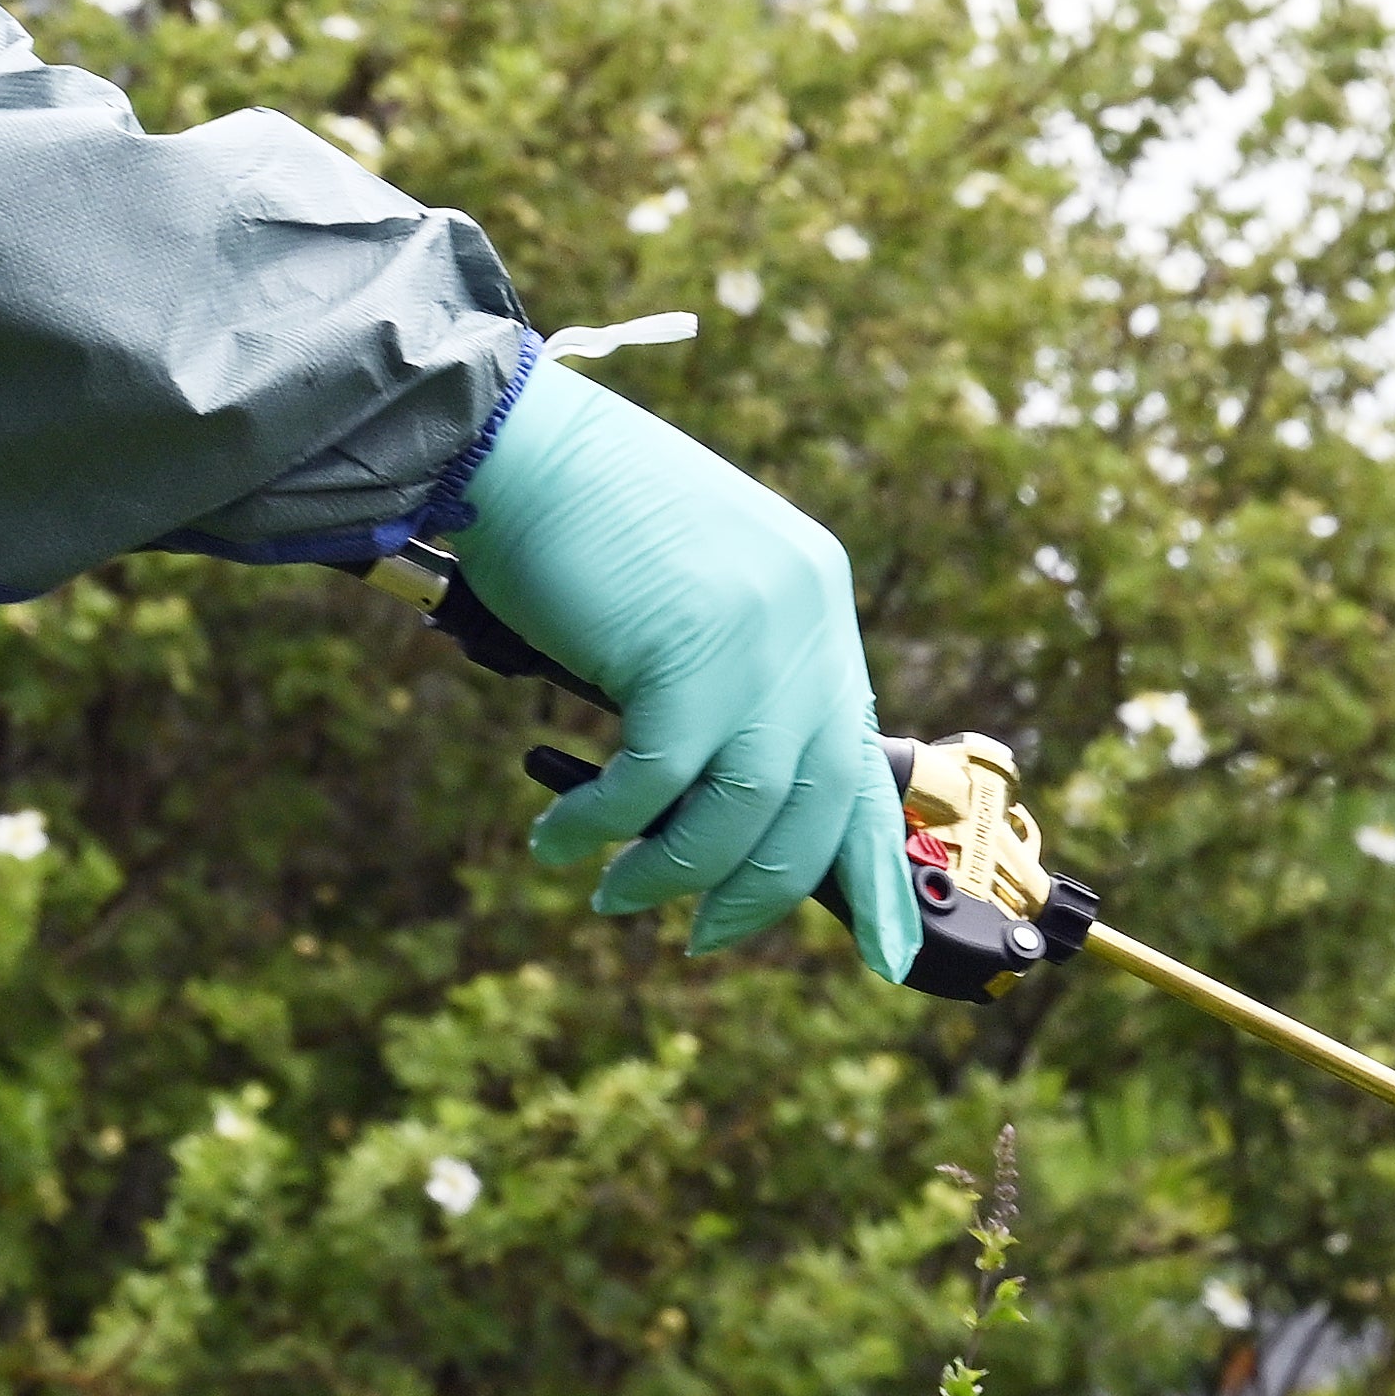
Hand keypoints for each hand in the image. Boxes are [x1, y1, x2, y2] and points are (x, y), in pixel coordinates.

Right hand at [446, 361, 918, 986]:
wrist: (507, 441)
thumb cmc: (576, 520)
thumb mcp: (687, 597)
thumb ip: (728, 675)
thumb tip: (726, 799)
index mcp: (816, 599)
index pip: (861, 761)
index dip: (873, 870)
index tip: (887, 954)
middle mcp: (808, 617)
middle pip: (811, 802)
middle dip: (758, 891)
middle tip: (701, 938)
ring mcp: (755, 635)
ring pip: (741, 809)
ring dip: (672, 872)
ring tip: (612, 893)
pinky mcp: (685, 652)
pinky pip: (655, 782)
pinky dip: (603, 827)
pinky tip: (557, 840)